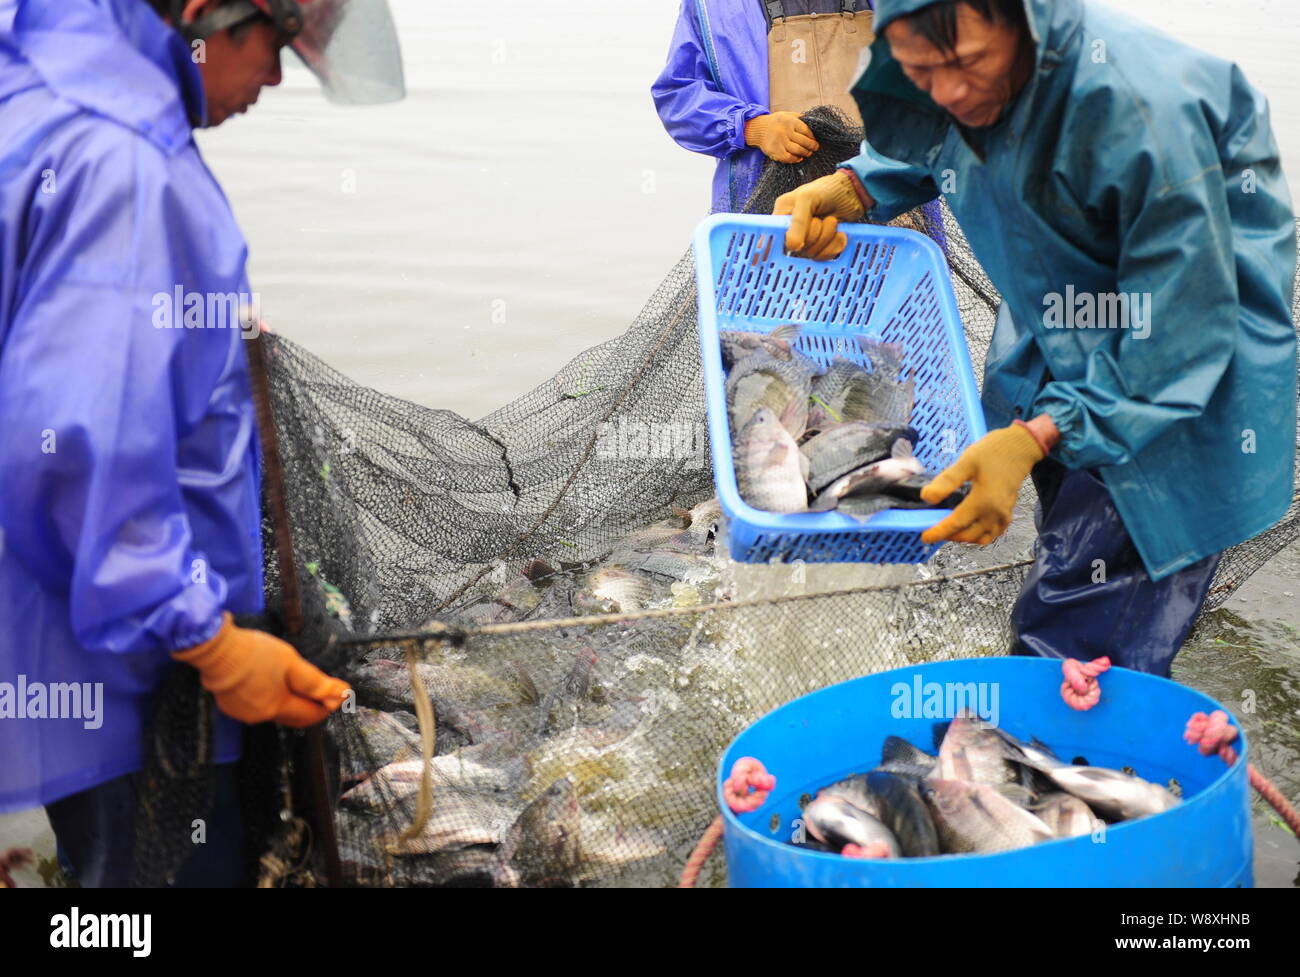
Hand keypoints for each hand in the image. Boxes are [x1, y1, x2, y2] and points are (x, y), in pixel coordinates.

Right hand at [172, 613, 350, 726]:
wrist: (215, 649)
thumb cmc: (254, 653)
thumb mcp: (291, 662)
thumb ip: (316, 683)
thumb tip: (342, 694)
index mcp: (277, 707)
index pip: (310, 716)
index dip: (327, 706)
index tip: (338, 693)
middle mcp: (260, 716)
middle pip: (294, 716)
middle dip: (310, 705)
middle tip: (321, 689)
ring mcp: (243, 713)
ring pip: (275, 711)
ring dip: (289, 700)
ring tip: (294, 680)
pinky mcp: (230, 705)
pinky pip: (257, 706)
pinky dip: (269, 697)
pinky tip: (270, 681)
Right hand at [744, 111, 819, 162]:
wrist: (758, 129)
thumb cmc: (776, 122)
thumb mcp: (787, 115)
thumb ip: (799, 117)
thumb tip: (814, 123)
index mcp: (789, 121)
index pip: (806, 130)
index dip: (812, 137)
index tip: (815, 140)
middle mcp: (785, 131)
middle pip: (803, 141)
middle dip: (812, 146)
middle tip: (815, 148)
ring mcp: (780, 141)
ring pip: (797, 150)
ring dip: (805, 153)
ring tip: (808, 153)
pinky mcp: (775, 151)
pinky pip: (789, 157)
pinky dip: (795, 159)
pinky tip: (799, 158)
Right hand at [773, 170, 865, 259]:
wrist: (853, 193)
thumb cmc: (827, 189)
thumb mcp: (808, 198)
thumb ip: (798, 222)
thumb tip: (792, 246)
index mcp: (782, 215)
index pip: (770, 237)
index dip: (767, 249)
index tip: (762, 259)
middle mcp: (792, 229)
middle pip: (796, 248)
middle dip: (814, 234)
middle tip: (819, 218)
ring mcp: (807, 239)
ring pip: (812, 253)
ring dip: (827, 237)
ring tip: (831, 220)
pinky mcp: (822, 246)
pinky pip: (824, 256)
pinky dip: (835, 244)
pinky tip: (839, 232)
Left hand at [919, 423, 1048, 544]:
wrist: (1021, 447)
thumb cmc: (993, 452)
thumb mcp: (966, 462)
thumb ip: (947, 481)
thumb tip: (927, 497)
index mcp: (983, 501)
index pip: (956, 524)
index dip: (939, 532)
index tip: (925, 537)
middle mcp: (995, 513)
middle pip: (968, 535)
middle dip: (950, 536)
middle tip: (935, 530)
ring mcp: (1004, 514)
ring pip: (982, 538)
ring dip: (965, 538)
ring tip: (950, 529)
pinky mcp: (1009, 512)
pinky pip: (994, 533)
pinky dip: (980, 535)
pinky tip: (971, 527)